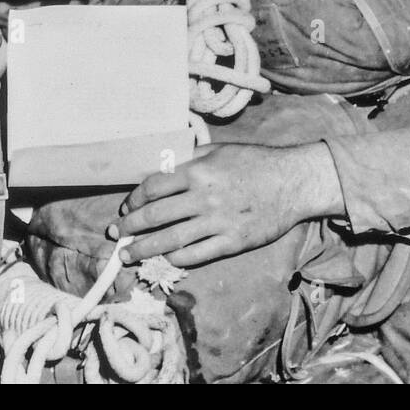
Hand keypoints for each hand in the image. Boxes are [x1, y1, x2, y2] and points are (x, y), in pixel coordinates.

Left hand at [111, 142, 343, 267]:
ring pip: (170, 240)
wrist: (293, 182)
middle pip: (155, 216)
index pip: (153, 187)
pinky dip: (175, 259)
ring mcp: (217, 222)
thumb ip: (191, 158)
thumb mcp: (221, 150)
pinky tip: (164, 259)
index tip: (127, 208)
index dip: (134, 199)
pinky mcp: (231, 242)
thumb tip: (163, 166)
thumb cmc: (256, 162)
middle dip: (130, 227)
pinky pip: (195, 255)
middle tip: (116, 234)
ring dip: (144, 249)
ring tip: (128, 256)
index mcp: (198, 171)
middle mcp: (203, 197)